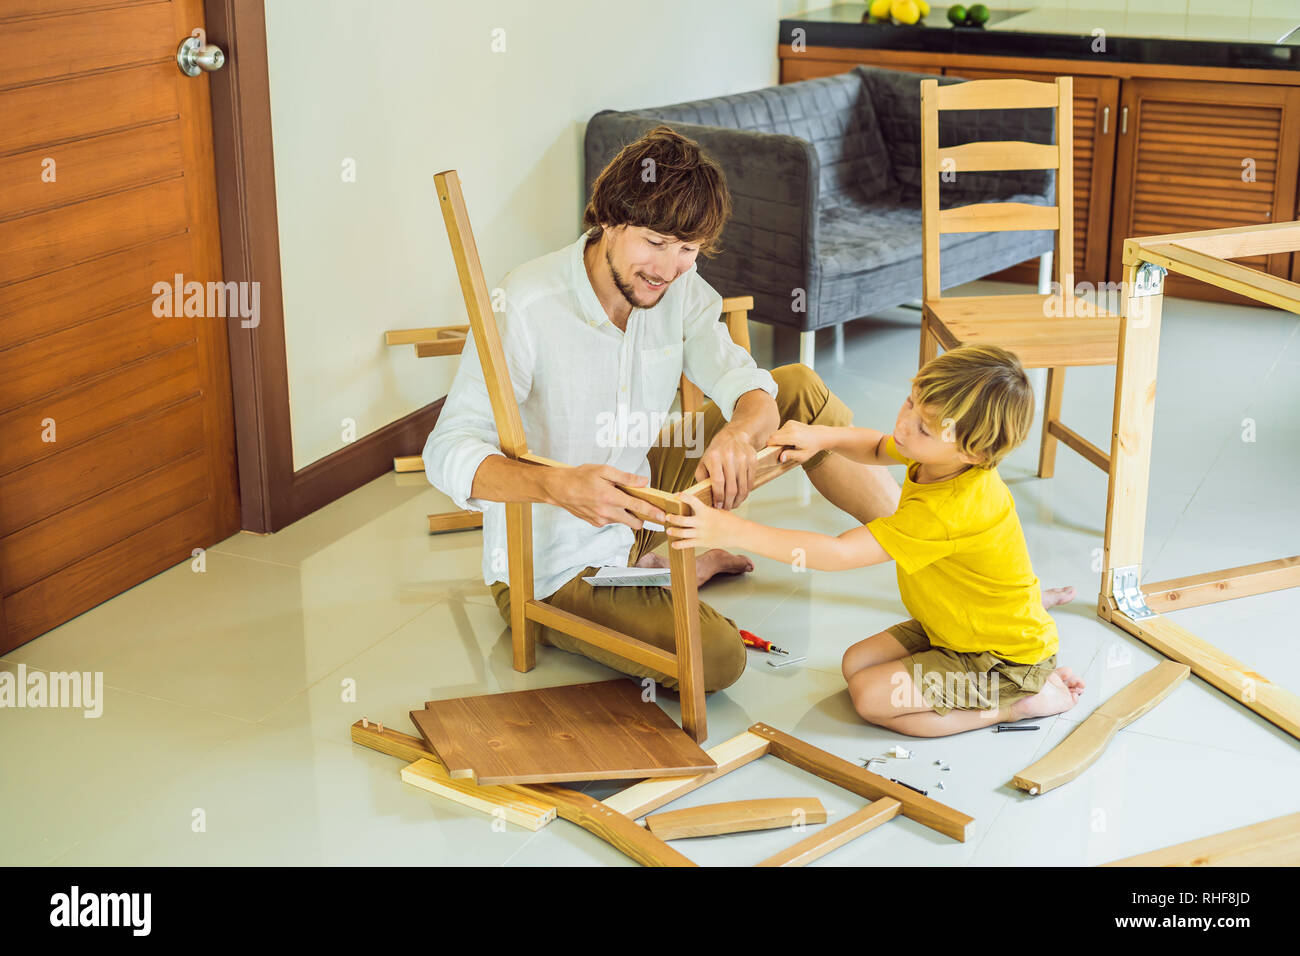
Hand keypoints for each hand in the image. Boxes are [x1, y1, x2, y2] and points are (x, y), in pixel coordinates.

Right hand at [545, 464, 666, 530]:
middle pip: (634, 522)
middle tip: (642, 505)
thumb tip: (643, 482)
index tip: (664, 516)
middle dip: (641, 517)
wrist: (559, 488)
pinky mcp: (596, 524)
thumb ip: (625, 478)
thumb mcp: (603, 470)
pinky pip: (612, 520)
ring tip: (615, 497)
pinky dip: (614, 513)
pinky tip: (604, 502)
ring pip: (623, 521)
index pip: (638, 507)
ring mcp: (601, 520)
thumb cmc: (581, 476)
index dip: (653, 512)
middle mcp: (607, 512)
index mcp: (610, 497)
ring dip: (625, 513)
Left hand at [665, 492, 744, 550]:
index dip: (683, 497)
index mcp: (706, 511)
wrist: (739, 533)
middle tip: (667, 516)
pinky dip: (679, 544)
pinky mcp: (702, 542)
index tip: (677, 494)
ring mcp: (701, 533)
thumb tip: (696, 508)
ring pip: (682, 532)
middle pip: (682, 520)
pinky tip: (674, 544)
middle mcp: (701, 522)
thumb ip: (706, 510)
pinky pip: (687, 544)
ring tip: (668, 530)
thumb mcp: (717, 511)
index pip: (692, 501)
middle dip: (672, 518)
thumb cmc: (730, 521)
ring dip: (673, 531)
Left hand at [693, 427, 755, 509]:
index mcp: (714, 457)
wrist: (734, 436)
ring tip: (733, 505)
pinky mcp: (753, 460)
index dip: (718, 497)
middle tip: (726, 509)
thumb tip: (703, 495)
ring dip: (738, 499)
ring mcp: (743, 458)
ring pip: (742, 486)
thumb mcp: (704, 461)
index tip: (717, 506)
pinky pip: (750, 481)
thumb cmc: (716, 451)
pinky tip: (740, 496)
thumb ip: (701, 478)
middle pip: (731, 487)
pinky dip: (746, 492)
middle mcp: (729, 457)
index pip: (718, 482)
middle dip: (728, 502)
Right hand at [768, 420, 824, 465]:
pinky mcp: (790, 422)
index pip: (774, 439)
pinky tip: (789, 439)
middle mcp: (791, 428)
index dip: (770, 445)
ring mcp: (790, 423)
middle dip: (773, 443)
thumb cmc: (812, 447)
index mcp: (793, 437)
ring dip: (778, 439)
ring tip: (787, 444)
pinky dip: (782, 435)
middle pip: (773, 435)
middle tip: (780, 450)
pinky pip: (780, 430)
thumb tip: (781, 457)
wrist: (819, 436)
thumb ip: (791, 456)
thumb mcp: (803, 456)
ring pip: (776, 432)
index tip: (771, 451)